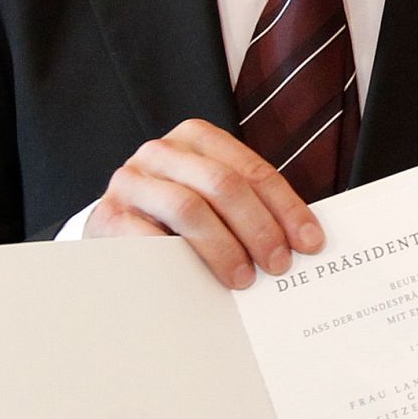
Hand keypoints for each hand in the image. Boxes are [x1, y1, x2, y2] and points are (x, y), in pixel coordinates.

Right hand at [84, 118, 322, 287]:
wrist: (114, 228)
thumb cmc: (176, 217)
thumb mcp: (213, 200)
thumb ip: (249, 207)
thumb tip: (303, 241)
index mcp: (196, 138)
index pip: (252, 171)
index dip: (286, 207)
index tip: (309, 242)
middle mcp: (162, 151)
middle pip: (224, 185)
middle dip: (259, 228)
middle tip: (278, 264)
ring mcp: (131, 181)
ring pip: (189, 208)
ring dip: (224, 248)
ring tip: (243, 278)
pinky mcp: (108, 216)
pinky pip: (148, 237)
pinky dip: (179, 259)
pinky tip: (198, 280)